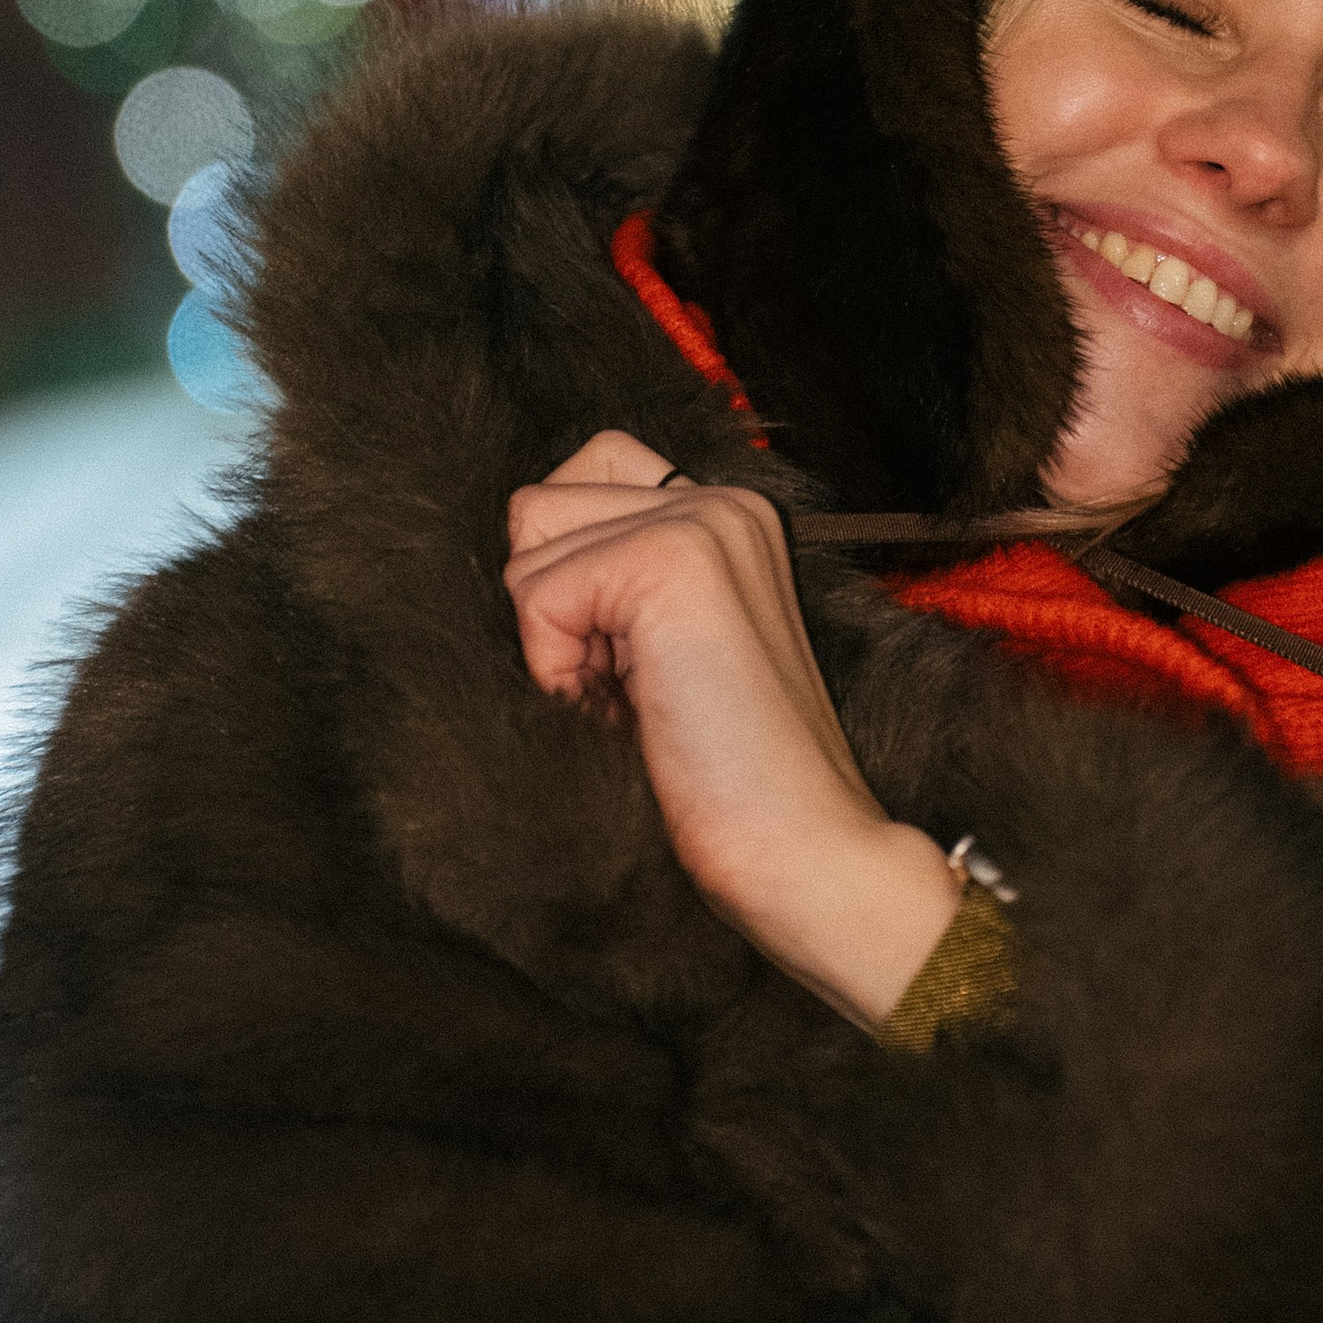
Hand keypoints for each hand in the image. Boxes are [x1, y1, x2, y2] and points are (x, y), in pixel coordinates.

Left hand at [504, 433, 959, 1027]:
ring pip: (531, 544)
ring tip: (635, 696)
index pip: (583, 474)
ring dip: (555, 638)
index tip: (631, 664)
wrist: (803, 848)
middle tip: (630, 684)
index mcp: (730, 514)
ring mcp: (704, 521)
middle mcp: (723, 498)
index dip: (571, 577)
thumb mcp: (666, 650)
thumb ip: (618, 579)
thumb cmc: (729, 778)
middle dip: (554, 603)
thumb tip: (519, 549)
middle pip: (542, 504)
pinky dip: (556, 668)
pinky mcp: (673, 559)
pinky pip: (537, 592)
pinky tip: (627, 711)